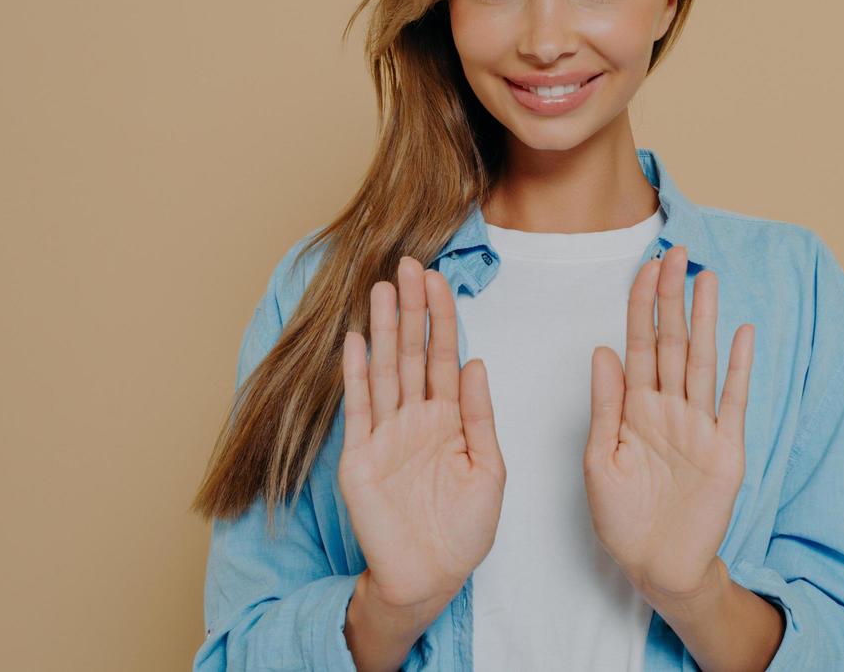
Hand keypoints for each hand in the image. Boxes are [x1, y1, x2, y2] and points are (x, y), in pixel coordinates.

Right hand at [338, 256, 505, 611]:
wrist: (431, 578)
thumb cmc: (464, 531)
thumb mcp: (489, 470)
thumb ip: (479, 416)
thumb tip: (474, 362)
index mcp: (450, 418)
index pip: (444, 355)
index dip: (443, 317)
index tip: (441, 278)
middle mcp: (415, 418)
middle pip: (412, 352)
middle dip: (412, 309)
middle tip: (411, 264)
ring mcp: (385, 435)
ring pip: (385, 370)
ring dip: (382, 330)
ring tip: (381, 289)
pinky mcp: (360, 458)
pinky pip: (359, 409)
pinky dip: (356, 375)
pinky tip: (355, 341)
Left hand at [583, 244, 755, 603]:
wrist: (656, 566)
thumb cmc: (621, 518)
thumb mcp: (600, 460)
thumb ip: (605, 406)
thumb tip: (602, 349)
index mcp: (634, 408)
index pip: (637, 343)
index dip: (640, 305)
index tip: (644, 266)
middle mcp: (668, 408)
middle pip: (672, 342)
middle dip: (672, 298)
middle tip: (677, 253)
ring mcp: (699, 426)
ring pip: (703, 361)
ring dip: (706, 320)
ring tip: (707, 279)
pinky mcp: (726, 449)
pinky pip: (734, 402)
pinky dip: (741, 368)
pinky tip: (744, 333)